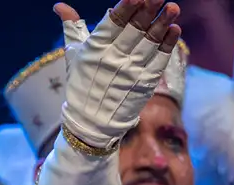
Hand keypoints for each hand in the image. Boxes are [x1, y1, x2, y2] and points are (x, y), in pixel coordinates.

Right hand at [54, 0, 181, 148]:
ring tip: (173, 8)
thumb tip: (59, 5)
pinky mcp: (144, 85)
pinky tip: (174, 30)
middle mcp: (113, 60)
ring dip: (163, 24)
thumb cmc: (81, 84)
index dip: (126, 8)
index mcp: (95, 49)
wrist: (91, 124)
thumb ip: (72, 27)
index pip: (113, 23)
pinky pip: (158, 61)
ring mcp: (131, 72)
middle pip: (134, 30)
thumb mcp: (74, 56)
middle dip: (148, 10)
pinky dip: (167, 45)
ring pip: (150, 43)